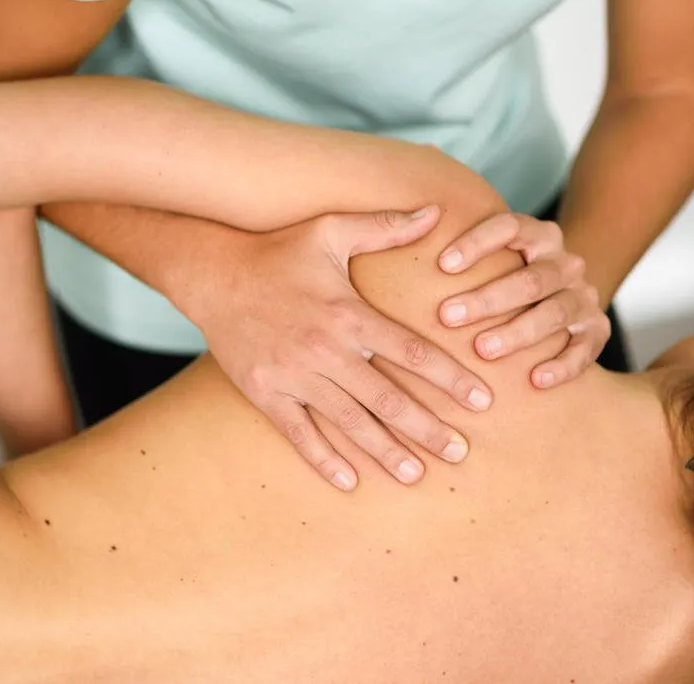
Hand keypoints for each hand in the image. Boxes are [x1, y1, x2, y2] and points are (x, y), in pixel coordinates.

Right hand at [190, 207, 491, 490]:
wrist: (212, 274)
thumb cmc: (276, 251)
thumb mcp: (331, 230)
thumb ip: (386, 226)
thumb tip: (435, 212)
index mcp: (348, 313)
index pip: (411, 352)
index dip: (450, 378)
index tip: (482, 401)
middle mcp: (325, 350)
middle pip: (386, 398)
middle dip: (427, 428)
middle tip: (459, 453)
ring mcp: (293, 375)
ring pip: (348, 422)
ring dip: (385, 451)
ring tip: (416, 474)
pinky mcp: (265, 392)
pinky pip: (299, 433)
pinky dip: (324, 459)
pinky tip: (350, 480)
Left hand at [436, 212, 609, 388]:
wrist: (560, 298)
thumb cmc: (502, 279)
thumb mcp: (486, 258)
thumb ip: (452, 250)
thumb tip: (396, 232)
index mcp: (537, 235)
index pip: (510, 226)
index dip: (477, 243)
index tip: (441, 266)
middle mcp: (564, 263)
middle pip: (530, 278)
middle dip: (487, 299)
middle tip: (447, 317)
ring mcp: (583, 296)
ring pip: (555, 312)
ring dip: (518, 332)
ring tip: (482, 350)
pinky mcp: (596, 331)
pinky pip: (584, 349)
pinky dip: (562, 365)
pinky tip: (534, 380)